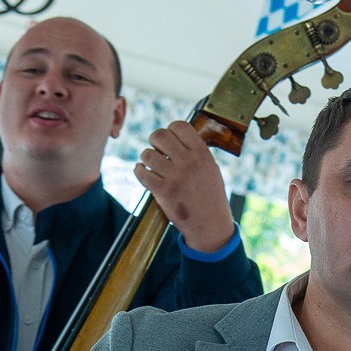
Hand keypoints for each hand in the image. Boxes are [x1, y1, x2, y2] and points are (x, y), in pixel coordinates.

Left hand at [134, 121, 235, 253]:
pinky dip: (139, 171)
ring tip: (152, 166)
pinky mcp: (163, 191)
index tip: (170, 140)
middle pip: (160, 135)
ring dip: (146, 159)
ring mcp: (175, 177)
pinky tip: (144, 173)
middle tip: (157, 150)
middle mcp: (188, 162)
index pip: (179, 126)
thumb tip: (176, 137)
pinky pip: (141, 173)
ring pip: (147, 154)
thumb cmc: (210, 196)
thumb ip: (195, 152)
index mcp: (202, 154)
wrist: (210, 224)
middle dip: (155, 141)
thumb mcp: (211, 169)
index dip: (171, 130)